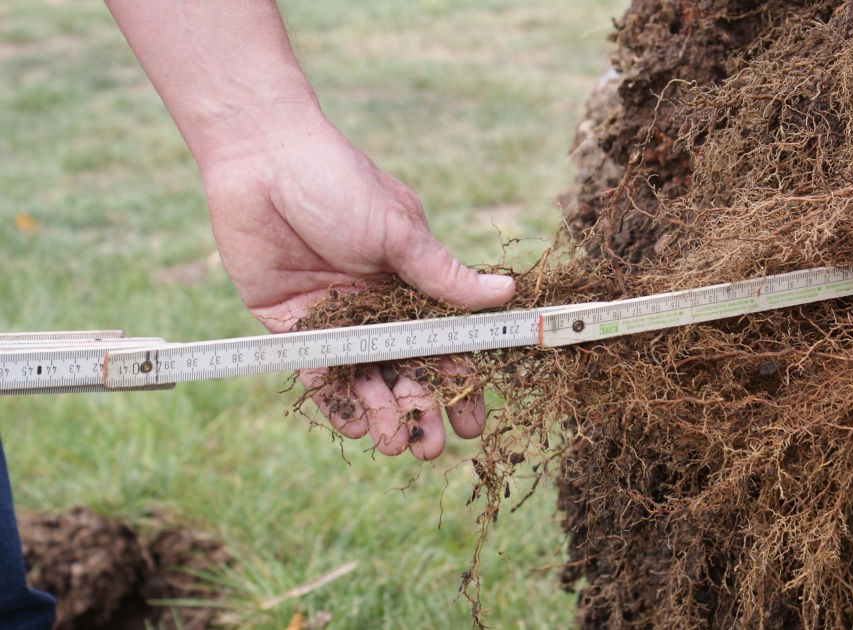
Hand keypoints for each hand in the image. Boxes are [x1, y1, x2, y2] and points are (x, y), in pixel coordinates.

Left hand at [201, 118, 514, 458]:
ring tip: (394, 443)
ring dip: (381, 413)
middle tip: (429, 447)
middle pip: (405, 371)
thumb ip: (444, 276)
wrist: (262, 158)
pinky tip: (352, 423)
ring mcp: (336, 317)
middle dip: (420, 412)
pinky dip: (334, 399)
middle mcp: (377, 307)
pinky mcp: (291, 323)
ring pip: (364, 378)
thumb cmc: (339, 181)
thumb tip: (507, 295)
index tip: (473, 423)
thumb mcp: (399, 231)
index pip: (444, 344)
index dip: (460, 385)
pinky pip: (315, 370)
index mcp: (412, 283)